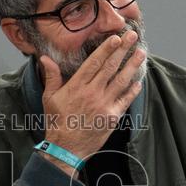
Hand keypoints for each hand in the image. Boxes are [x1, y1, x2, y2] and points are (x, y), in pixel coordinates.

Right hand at [39, 31, 144, 175]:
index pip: (95, 62)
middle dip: (123, 50)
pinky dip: (133, 90)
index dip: (107, 48)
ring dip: (132, 65)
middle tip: (133, 36)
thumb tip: (45, 58)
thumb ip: (51, 76)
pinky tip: (138, 81)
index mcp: (77, 86)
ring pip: (122, 80)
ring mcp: (104, 104)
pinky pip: (125, 100)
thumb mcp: (49, 98)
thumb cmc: (57, 122)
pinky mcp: (112, 117)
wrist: (65, 148)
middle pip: (111, 67)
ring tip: (141, 53)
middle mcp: (92, 92)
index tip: (116, 38)